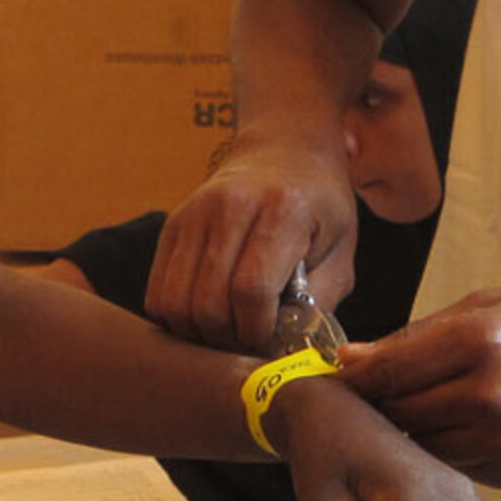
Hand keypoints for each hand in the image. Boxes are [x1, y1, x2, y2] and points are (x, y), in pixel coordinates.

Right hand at [144, 133, 355, 350]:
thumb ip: (320, 301)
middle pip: (207, 304)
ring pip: (175, 303)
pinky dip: (177, 317)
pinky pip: (157, 292)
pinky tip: (206, 315)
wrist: (283, 148)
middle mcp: (230, 207)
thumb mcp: (342, 250)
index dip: (257, 330)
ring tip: (227, 330)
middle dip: (228, 338)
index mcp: (282, 209)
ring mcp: (194, 214)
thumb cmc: (320, 205)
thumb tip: (287, 352)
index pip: (251, 290)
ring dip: (199, 333)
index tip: (271, 340)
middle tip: (249, 341)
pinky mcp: (172, 225)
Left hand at [341, 284, 500, 486]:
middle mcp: (488, 394)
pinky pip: (456, 463)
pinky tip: (461, 424)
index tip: (339, 373)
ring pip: (421, 445)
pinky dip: (448, 447)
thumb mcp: (496, 304)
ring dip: (411, 429)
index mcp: (479, 340)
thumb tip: (354, 358)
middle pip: (397, 412)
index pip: (386, 370)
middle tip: (370, 393)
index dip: (354, 375)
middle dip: (379, 403)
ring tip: (418, 407)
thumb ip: (422, 333)